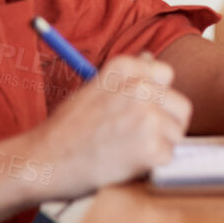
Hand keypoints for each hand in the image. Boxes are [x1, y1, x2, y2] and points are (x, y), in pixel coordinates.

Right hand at [27, 54, 191, 198]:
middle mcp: (139, 87)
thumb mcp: (94, 89)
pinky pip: (168, 157)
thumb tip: (150, 57)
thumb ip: (126, 76)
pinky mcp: (150, 148)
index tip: (137, 110)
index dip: (156, 97)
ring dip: (158, 146)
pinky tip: (126, 163)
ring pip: (177, 133)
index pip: (166, 75)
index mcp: (125, 68)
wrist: (43, 161)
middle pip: (180, 106)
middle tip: (137, 137)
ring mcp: (146, 117)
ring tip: (126, 150)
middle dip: (166, 124)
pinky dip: (151, 166)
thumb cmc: (66, 129)